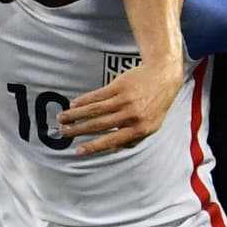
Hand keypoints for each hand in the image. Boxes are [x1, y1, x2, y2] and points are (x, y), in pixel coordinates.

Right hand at [58, 59, 184, 155]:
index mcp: (139, 129)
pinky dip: (83, 101)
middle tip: (64, 133)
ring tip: (62, 119)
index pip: (112, 141)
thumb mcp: (152, 126)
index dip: (93, 147)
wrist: (164, 76)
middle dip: (78, 130)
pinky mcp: (119, 86)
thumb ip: (134, 139)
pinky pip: (97, 95)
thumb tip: (113, 150)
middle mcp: (131, 115)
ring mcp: (124, 100)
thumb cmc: (157, 104)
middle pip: (98, 125)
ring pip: (94, 110)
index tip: (78, 151)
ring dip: (75, 115)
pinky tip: (73, 104)